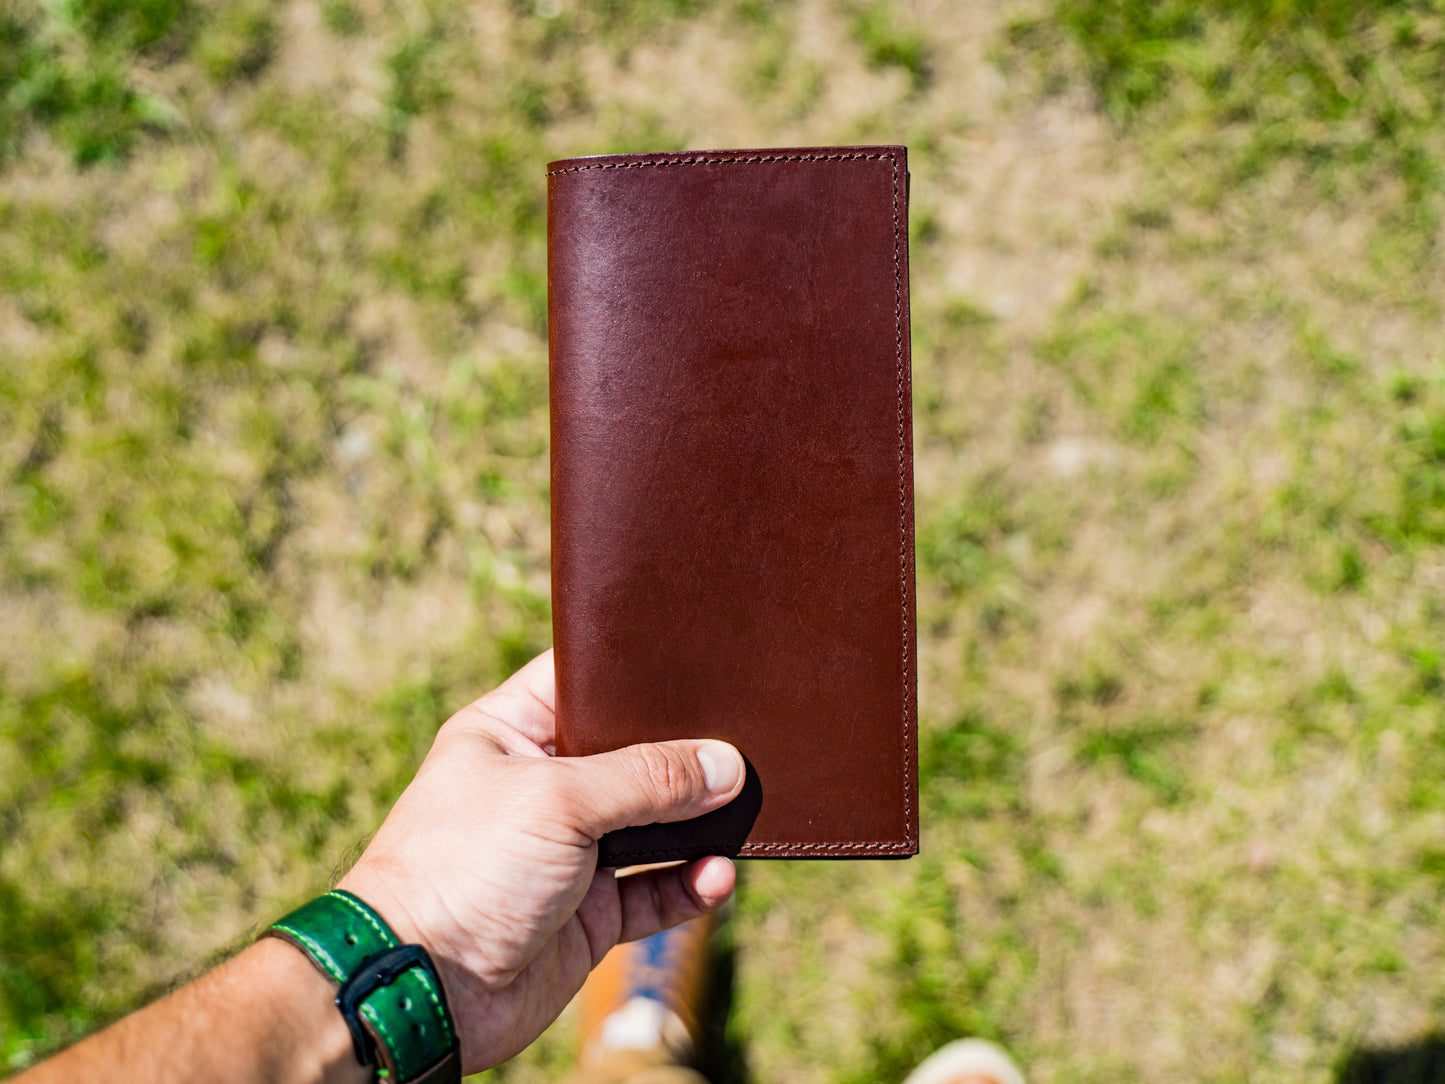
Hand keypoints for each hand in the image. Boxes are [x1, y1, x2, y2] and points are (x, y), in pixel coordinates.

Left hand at [338, 650, 743, 1072]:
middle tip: (742, 741)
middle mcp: (541, 787)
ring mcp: (567, 852)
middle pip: (630, 755)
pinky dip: (690, 884)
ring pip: (652, 825)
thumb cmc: (464, 868)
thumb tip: (726, 766)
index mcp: (510, 733)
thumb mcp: (558, 800)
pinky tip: (716, 876)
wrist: (422, 989)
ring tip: (742, 812)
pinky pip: (655, 890)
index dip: (633, 672)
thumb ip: (648, 779)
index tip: (698, 662)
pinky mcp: (589, 913)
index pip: (581, 682)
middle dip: (683, 753)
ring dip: (696, 823)